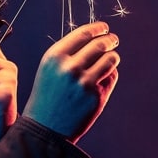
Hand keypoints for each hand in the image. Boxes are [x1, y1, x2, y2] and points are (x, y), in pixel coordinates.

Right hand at [22, 22, 120, 143]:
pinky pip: (111, 77)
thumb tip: (95, 38)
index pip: (83, 34)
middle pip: (100, 44)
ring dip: (113, 56)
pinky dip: (110, 75)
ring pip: (110, 59)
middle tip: (113, 40)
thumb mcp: (49, 69)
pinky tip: (101, 80)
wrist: (44, 129)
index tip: (104, 28)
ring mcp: (84, 82)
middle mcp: (69, 67)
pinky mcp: (97, 96)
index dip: (97, 28)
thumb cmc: (47, 97)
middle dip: (109, 40)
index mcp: (54, 57)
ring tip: (110, 58)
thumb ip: (68, 53)